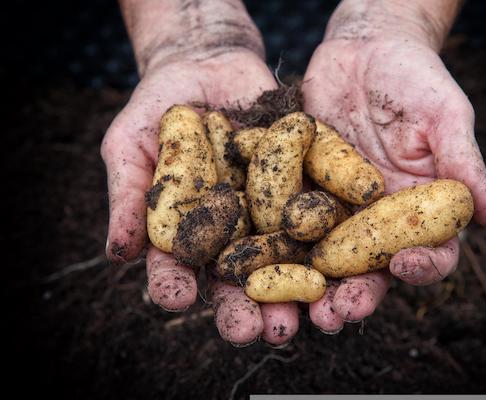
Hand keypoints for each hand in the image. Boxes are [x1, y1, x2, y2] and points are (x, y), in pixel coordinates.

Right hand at [101, 51, 300, 345]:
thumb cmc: (159, 107)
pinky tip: (341, 265)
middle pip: (238, 279)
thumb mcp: (131, 143)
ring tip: (305, 316)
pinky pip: (318, 214)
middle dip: (246, 308)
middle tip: (255, 332)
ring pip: (284, 260)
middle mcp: (232, 232)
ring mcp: (270, 212)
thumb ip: (127, 195)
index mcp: (188, 231)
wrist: (208, 63)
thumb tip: (116, 254)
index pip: (179, 269)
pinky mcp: (303, 187)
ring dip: (295, 292)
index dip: (176, 286)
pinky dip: (329, 239)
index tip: (178, 298)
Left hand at [303, 31, 485, 331]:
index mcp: (420, 206)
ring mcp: (337, 208)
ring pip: (325, 258)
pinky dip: (273, 246)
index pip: (430, 250)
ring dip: (310, 287)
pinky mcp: (300, 190)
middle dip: (355, 294)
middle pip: (371, 268)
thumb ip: (465, 164)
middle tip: (336, 316)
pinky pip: (286, 221)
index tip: (406, 266)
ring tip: (296, 311)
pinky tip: (257, 264)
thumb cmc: (414, 77)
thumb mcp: (445, 115)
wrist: (363, 48)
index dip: (422, 266)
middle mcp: (378, 217)